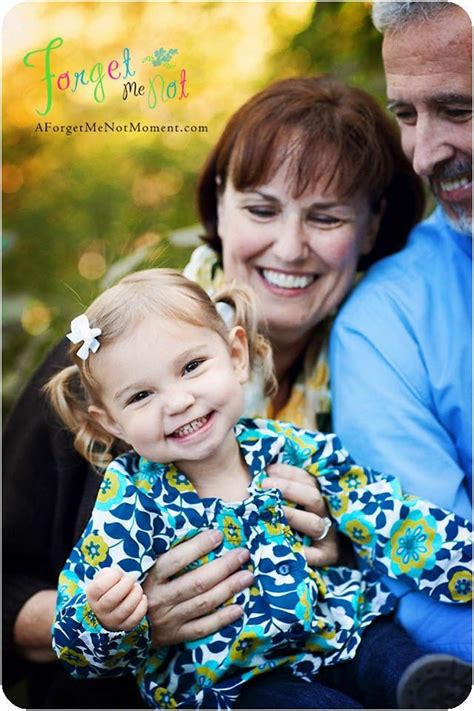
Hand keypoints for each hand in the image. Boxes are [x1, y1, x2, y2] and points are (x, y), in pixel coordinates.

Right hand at [87, 567, 147, 630]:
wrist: (110, 608)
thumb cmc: (109, 587)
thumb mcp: (104, 577)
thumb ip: (109, 572)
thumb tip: (120, 573)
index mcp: (92, 595)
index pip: (99, 587)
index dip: (113, 576)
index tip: (120, 572)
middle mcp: (99, 610)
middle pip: (112, 598)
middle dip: (126, 584)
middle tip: (131, 578)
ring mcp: (111, 621)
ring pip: (125, 609)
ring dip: (135, 594)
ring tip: (137, 588)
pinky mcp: (123, 627)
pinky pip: (134, 619)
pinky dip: (142, 606)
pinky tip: (142, 598)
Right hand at [142, 530, 253, 646]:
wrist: (123, 623)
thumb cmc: (140, 586)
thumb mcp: (145, 567)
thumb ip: (166, 553)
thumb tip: (197, 530)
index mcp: (150, 577)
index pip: (176, 560)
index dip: (199, 546)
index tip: (218, 535)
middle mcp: (159, 598)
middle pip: (197, 582)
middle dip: (224, 566)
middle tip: (243, 554)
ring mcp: (168, 619)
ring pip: (203, 603)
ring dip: (228, 589)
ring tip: (247, 576)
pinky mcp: (175, 636)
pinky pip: (202, 628)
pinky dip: (222, 619)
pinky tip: (239, 608)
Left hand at [263, 463, 338, 566]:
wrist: (314, 553)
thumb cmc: (291, 522)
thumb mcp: (292, 502)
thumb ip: (282, 489)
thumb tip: (264, 473)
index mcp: (318, 499)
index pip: (308, 480)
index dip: (289, 473)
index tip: (268, 471)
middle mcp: (326, 515)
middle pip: (313, 497)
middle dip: (289, 488)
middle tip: (265, 486)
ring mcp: (328, 537)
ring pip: (314, 524)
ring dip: (293, 516)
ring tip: (272, 512)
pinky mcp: (326, 556)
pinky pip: (315, 555)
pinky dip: (302, 553)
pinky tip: (283, 547)